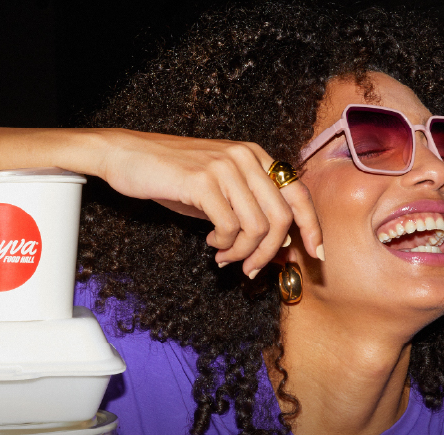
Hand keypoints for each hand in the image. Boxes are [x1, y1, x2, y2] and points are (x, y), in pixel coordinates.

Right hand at [92, 129, 323, 276]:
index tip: (315, 254)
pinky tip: (211, 243)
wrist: (128, 155)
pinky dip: (224, 244)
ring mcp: (225, 168)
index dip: (312, 226)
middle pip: (282, 217)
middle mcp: (246, 157)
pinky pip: (229, 227)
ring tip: (225, 256)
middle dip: (269, 253)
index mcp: (255, 156)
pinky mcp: (202, 181)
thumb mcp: (219, 189)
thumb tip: (280, 244)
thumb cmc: (172, 175)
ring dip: (243, 252)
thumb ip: (249, 209)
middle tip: (251, 269)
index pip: (298, 193)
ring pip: (257, 226)